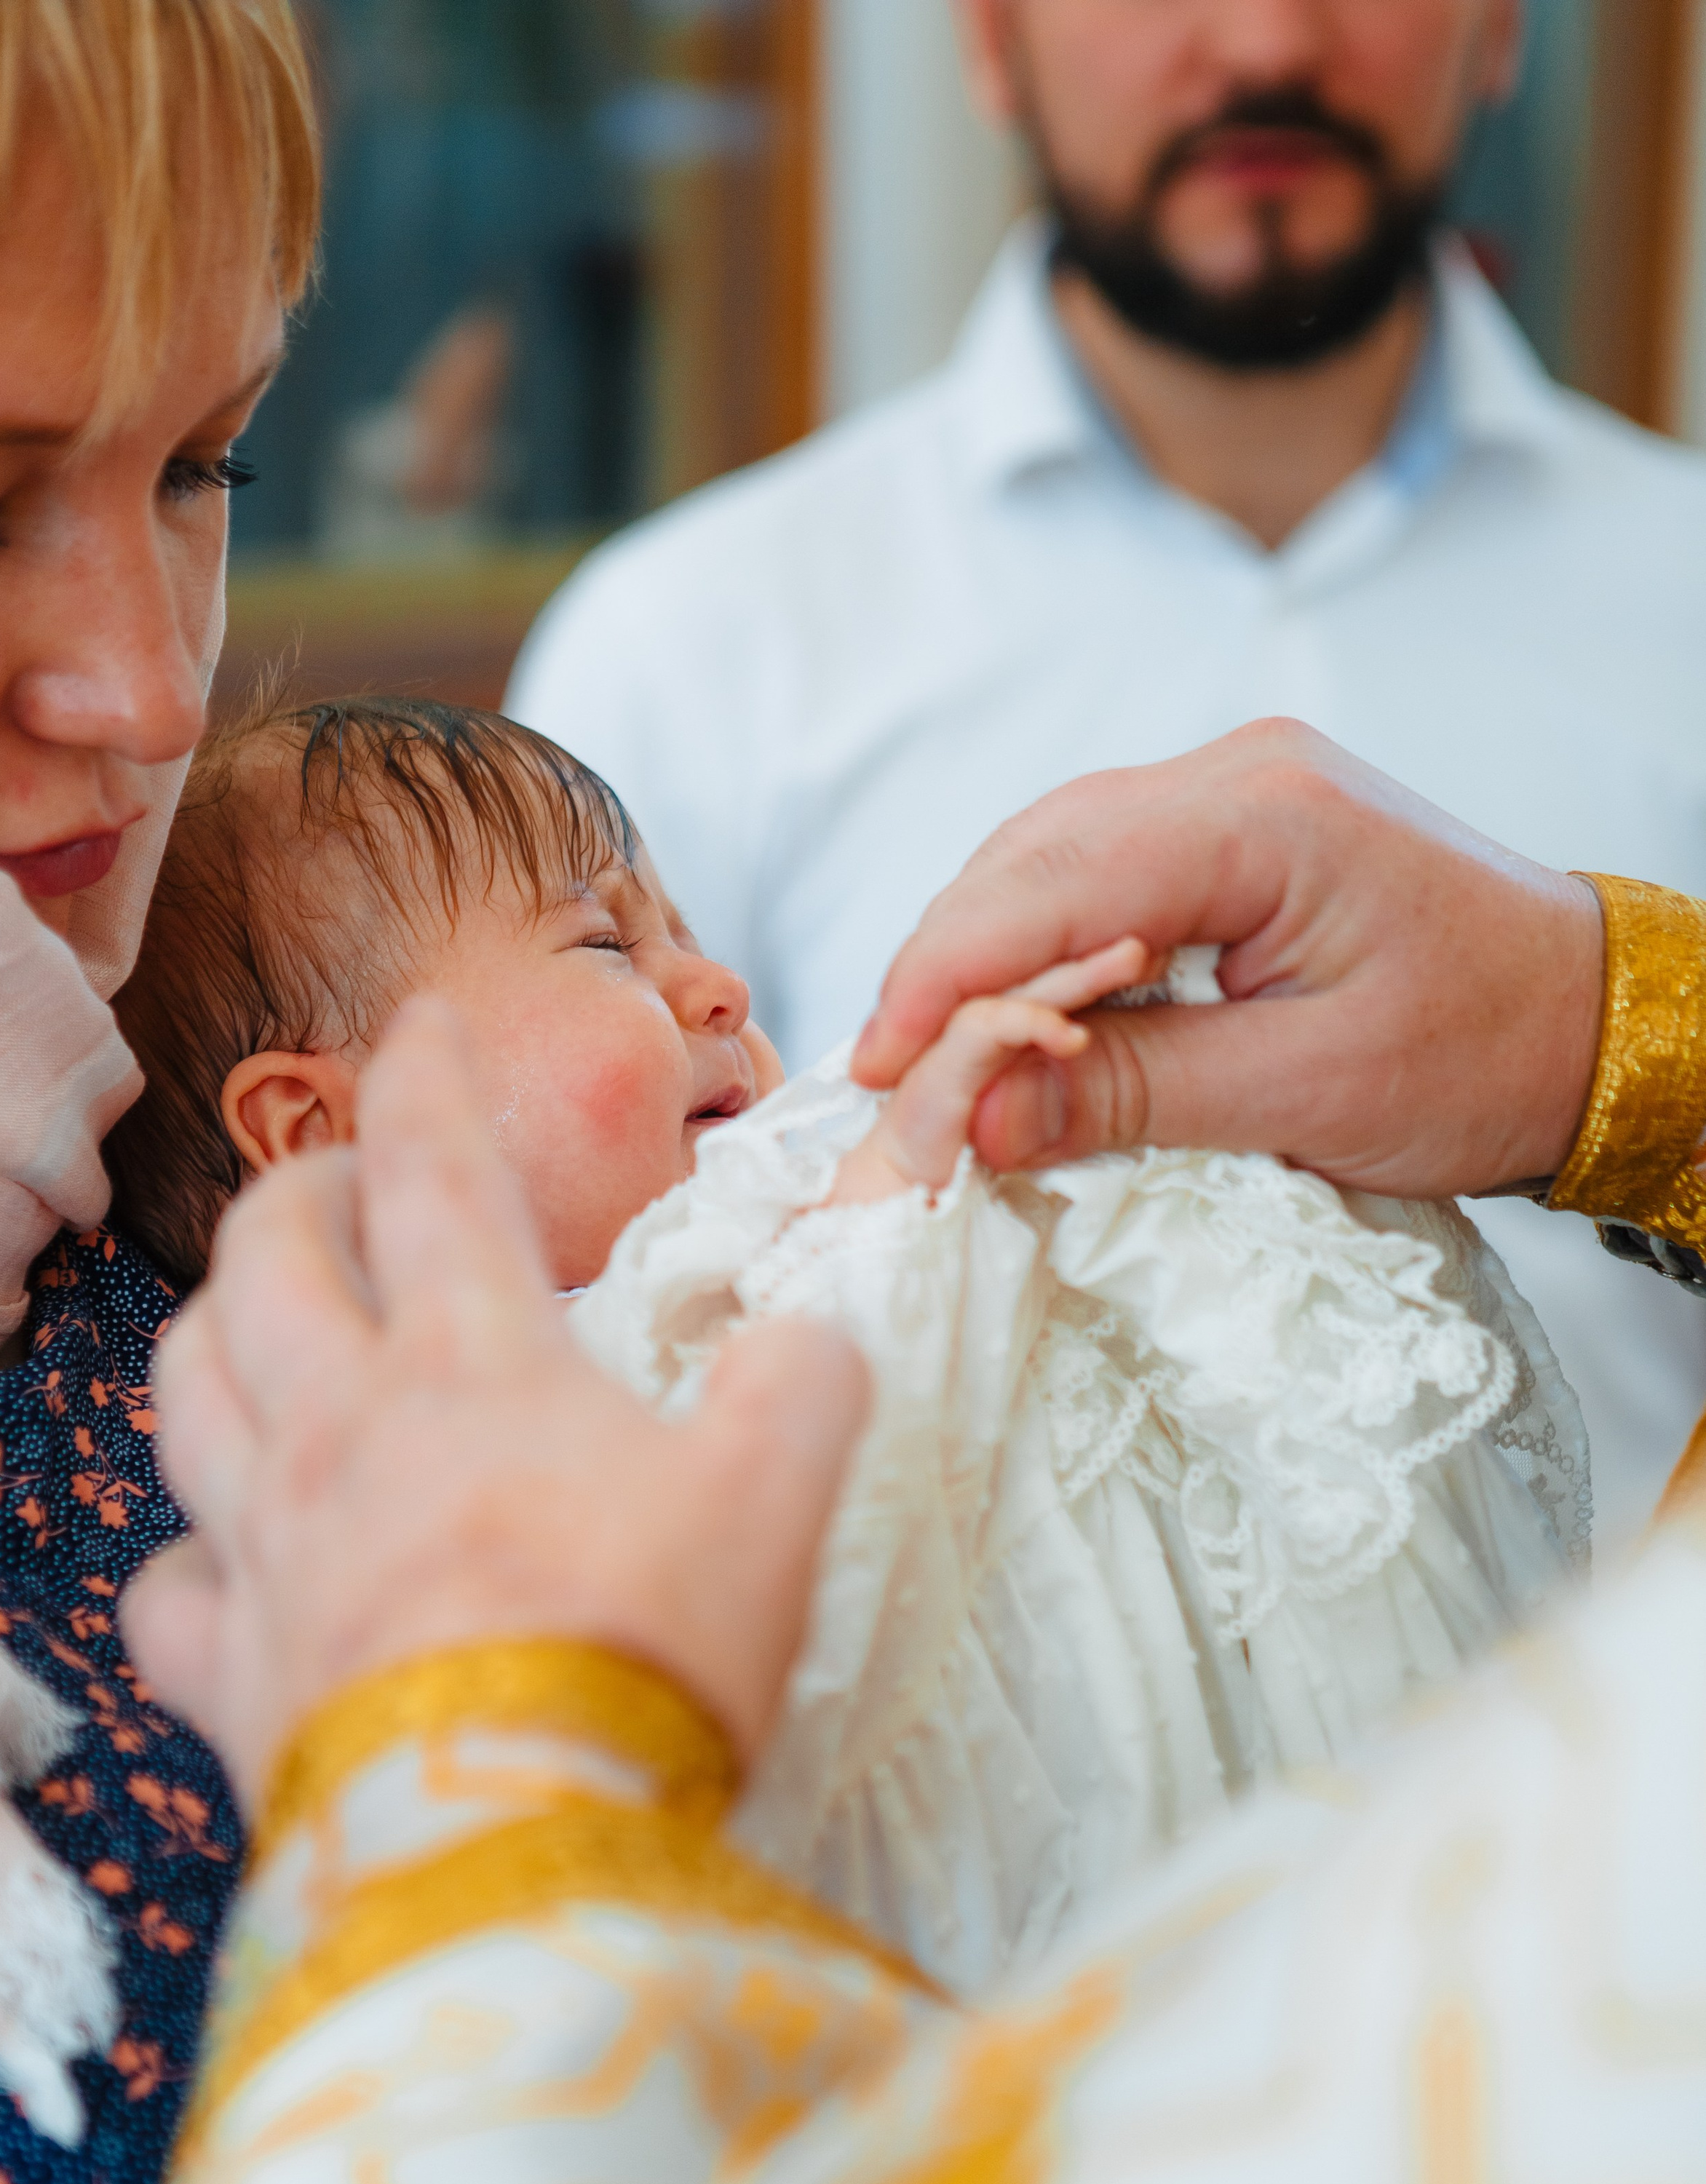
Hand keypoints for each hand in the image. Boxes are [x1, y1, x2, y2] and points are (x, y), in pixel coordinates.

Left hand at [123, 1000, 869, 1807]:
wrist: (518, 1837)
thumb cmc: (647, 1654)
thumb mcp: (779, 1500)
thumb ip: (803, 1391)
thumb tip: (812, 1343)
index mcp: (472, 1365)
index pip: (430, 1169)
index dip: (424, 1075)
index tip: (421, 1020)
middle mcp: (342, 1431)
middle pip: (266, 1259)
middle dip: (300, 1192)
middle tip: (344, 1190)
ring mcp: (268, 1548)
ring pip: (184, 1391)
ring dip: (217, 1333)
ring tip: (261, 1330)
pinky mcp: (229, 1672)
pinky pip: (167, 1589)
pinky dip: (190, 1558)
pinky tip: (230, 1562)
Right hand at [853, 720, 1604, 1198]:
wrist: (1594, 1020)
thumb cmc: (1484, 1056)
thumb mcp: (1305, 1094)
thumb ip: (1131, 1094)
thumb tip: (972, 1121)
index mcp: (1264, 815)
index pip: (1051, 879)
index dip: (946, 974)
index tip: (878, 1072)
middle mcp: (1238, 773)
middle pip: (1029, 857)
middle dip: (944, 968)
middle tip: (884, 1085)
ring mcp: (1235, 791)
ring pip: (1048, 861)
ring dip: (980, 959)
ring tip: (929, 1064)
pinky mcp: (1233, 832)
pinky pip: (1094, 876)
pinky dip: (1036, 949)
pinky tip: (1011, 1021)